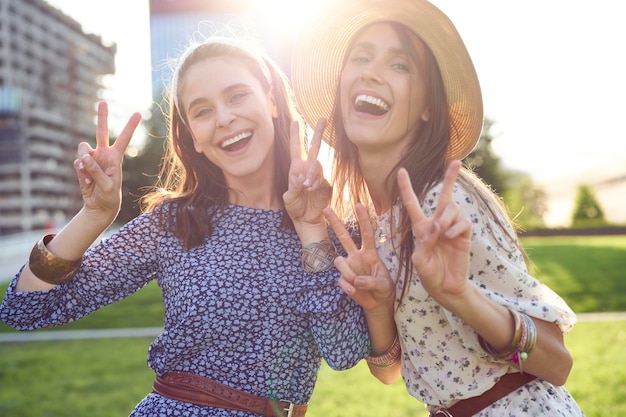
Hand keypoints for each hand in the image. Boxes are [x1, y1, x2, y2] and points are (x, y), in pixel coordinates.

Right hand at [74, 102, 141, 221]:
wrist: (99, 206)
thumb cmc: (109, 195)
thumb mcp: (108, 185)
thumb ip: (96, 171)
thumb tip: (83, 157)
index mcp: (115, 157)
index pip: (124, 138)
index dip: (130, 126)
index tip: (138, 113)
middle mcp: (103, 154)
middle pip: (101, 131)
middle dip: (102, 116)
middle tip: (103, 102)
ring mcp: (91, 159)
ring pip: (83, 148)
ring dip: (84, 159)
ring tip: (90, 174)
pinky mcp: (81, 166)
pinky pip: (77, 163)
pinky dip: (81, 172)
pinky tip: (86, 181)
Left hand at [283, 119, 331, 235]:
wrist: (307, 220)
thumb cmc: (295, 208)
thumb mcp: (288, 198)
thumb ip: (293, 187)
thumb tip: (300, 177)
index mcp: (295, 169)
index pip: (296, 148)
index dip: (296, 135)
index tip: (295, 121)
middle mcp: (308, 169)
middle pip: (314, 147)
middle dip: (318, 132)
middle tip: (323, 119)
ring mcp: (318, 176)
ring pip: (317, 165)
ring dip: (311, 174)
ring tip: (305, 187)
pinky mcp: (326, 185)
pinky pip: (322, 179)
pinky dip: (316, 183)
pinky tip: (311, 190)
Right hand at [323, 204, 395, 312]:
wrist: (378, 303)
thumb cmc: (384, 289)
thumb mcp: (384, 284)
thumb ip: (371, 281)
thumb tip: (356, 280)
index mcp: (370, 253)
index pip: (366, 233)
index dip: (363, 219)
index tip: (359, 205)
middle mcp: (357, 256)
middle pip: (344, 236)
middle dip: (335, 223)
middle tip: (326, 209)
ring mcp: (349, 266)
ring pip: (339, 261)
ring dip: (347, 273)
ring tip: (357, 283)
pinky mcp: (344, 279)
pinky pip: (341, 279)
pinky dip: (348, 287)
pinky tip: (354, 291)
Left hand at [398, 160, 471, 307]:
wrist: (445, 286)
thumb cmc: (429, 274)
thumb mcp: (419, 260)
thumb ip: (425, 243)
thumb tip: (438, 226)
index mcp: (421, 228)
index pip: (412, 204)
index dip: (406, 188)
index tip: (401, 170)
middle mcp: (437, 223)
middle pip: (443, 196)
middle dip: (450, 178)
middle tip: (456, 161)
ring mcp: (452, 228)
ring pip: (451, 208)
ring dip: (446, 217)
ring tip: (443, 233)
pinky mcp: (464, 235)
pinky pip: (463, 221)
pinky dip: (456, 227)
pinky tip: (451, 236)